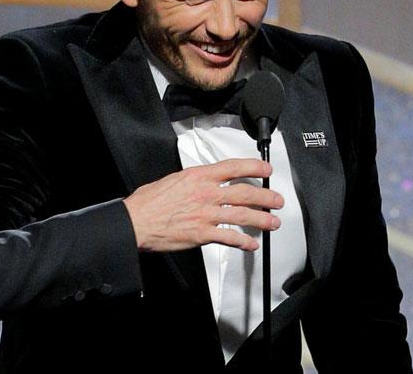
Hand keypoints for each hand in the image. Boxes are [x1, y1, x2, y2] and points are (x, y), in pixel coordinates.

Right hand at [122, 158, 282, 252]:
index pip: (233, 168)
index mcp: (198, 177)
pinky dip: (243, 242)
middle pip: (245, 193)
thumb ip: (192, 181)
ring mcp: (205, 214)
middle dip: (266, 197)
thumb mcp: (172, 180)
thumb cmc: (148, 203)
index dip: (254, 168)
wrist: (136, 222)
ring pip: (242, 215)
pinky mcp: (202, 234)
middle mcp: (205, 194)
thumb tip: (202, 182)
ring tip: (273, 222)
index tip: (266, 170)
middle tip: (277, 200)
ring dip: (262, 220)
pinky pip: (229, 237)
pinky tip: (251, 244)